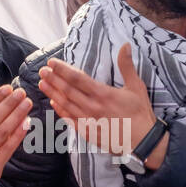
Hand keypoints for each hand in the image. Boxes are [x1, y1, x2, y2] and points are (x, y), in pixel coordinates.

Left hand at [39, 44, 164, 168]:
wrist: (144, 142)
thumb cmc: (141, 113)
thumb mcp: (136, 87)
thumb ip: (127, 66)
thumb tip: (125, 45)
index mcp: (103, 94)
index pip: (77, 78)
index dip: (63, 69)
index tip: (52, 63)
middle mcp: (93, 107)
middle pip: (68, 91)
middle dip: (53, 79)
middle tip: (42, 70)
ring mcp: (89, 121)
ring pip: (66, 105)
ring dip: (53, 93)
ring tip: (42, 84)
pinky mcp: (89, 133)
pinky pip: (71, 120)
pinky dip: (61, 111)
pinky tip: (53, 103)